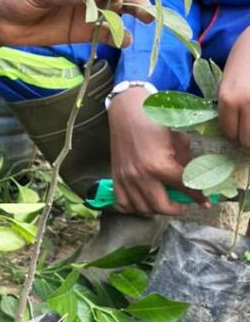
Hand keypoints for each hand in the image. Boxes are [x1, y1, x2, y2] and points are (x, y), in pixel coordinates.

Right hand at [108, 87, 206, 213]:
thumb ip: (186, 164)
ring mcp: (126, 179)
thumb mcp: (178, 140)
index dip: (198, 197)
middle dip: (177, 208)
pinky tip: (144, 201)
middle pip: (162, 206)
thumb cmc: (154, 122)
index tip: (205, 203)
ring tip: (164, 201)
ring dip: (157, 209)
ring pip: (143, 209)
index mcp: (159, 165)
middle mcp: (141, 176)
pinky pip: (124, 204)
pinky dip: (135, 207)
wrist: (127, 112)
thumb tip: (193, 181)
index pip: (184, 188)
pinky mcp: (116, 177)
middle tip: (183, 203)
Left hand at [218, 27, 249, 146]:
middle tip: (247, 133)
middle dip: (247, 139)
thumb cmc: (246, 53)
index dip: (233, 135)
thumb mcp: (229, 77)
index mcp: (227, 97)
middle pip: (245, 138)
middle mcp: (244, 103)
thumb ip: (229, 100)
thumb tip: (232, 125)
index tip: (237, 135)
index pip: (228, 129)